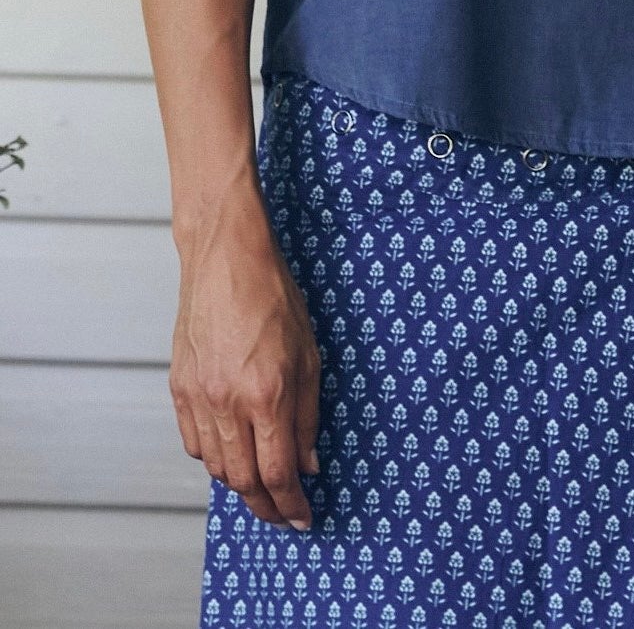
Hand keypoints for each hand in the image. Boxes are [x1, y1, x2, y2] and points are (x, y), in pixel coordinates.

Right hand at [169, 190, 322, 529]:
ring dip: (240, 484)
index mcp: (267, 395)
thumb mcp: (309, 354)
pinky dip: (213, 458)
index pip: (278, 472)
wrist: (226, 260)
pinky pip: (193, 442)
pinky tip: (231, 453)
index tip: (303, 518)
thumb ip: (308, 414)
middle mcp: (229, 403)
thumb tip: (308, 462)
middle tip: (283, 513)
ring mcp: (199, 397)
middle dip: (266, 506)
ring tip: (261, 485)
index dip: (291, 504)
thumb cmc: (273, 297)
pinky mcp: (180, 388)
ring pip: (216, 466)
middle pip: (243, 481)